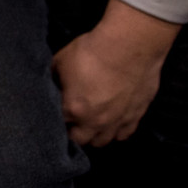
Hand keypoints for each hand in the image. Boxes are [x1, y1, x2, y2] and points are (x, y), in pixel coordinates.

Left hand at [52, 0, 179, 146]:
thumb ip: (53, 78)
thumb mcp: (60, 61)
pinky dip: (117, 132)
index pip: (58, 125)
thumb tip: (51, 84)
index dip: (55, 119)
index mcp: (73, 109)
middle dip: (73, 132)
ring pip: (102, 141)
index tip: (55, 113)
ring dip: (94, 135)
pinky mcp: (136, 115)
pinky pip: (125, 134)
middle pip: (79, 140)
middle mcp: (95, 121)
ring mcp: (117, 121)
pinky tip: (112, 124)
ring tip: (91, 124)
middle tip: (71, 120)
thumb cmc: (91, 51)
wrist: (130, 45)